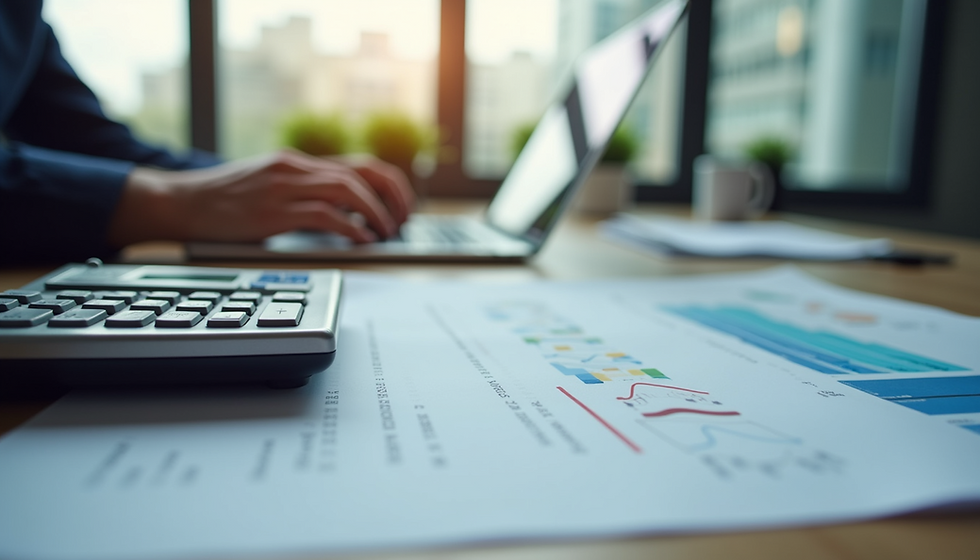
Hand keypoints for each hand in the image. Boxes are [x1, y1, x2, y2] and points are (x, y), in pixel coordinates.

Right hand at [108, 150, 414, 246]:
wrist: (179, 203)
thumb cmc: (223, 203)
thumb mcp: (269, 188)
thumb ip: (302, 195)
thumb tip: (346, 215)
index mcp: (296, 163)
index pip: (358, 163)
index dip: (388, 183)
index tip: (402, 205)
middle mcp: (294, 168)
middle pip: (362, 172)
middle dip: (391, 196)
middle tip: (402, 221)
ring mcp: (284, 187)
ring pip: (348, 189)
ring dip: (376, 212)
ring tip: (386, 232)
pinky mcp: (273, 210)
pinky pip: (325, 215)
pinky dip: (351, 227)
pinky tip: (361, 240)